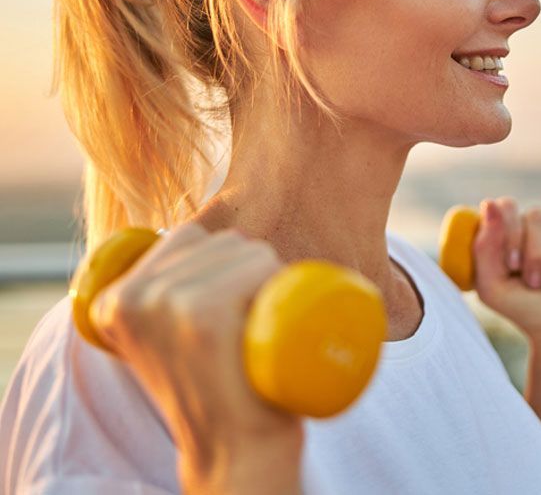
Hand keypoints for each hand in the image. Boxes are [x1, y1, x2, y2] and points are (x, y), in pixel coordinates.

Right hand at [88, 222, 303, 493]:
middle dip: (246, 272)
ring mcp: (168, 302)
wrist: (233, 452)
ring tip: (253, 329)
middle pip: (221, 241)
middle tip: (242, 327)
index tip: (221, 316)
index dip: (221, 267)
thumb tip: (193, 237)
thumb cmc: (211, 386)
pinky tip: (266, 324)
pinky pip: (260, 264)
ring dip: (266, 279)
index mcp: (114, 300)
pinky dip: (278, 283)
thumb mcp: (164, 336)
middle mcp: (133, 295)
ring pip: (248, 249)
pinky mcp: (204, 314)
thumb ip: (162, 289)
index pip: (188, 237)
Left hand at [471, 197, 540, 347]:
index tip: (512, 264)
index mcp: (507, 232)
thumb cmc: (522, 311)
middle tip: (533, 283)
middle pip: (535, 215)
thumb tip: (489, 204)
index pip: (507, 207)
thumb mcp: (491, 286)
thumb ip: (483, 248)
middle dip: (535, 253)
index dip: (511, 230)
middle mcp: (534, 228)